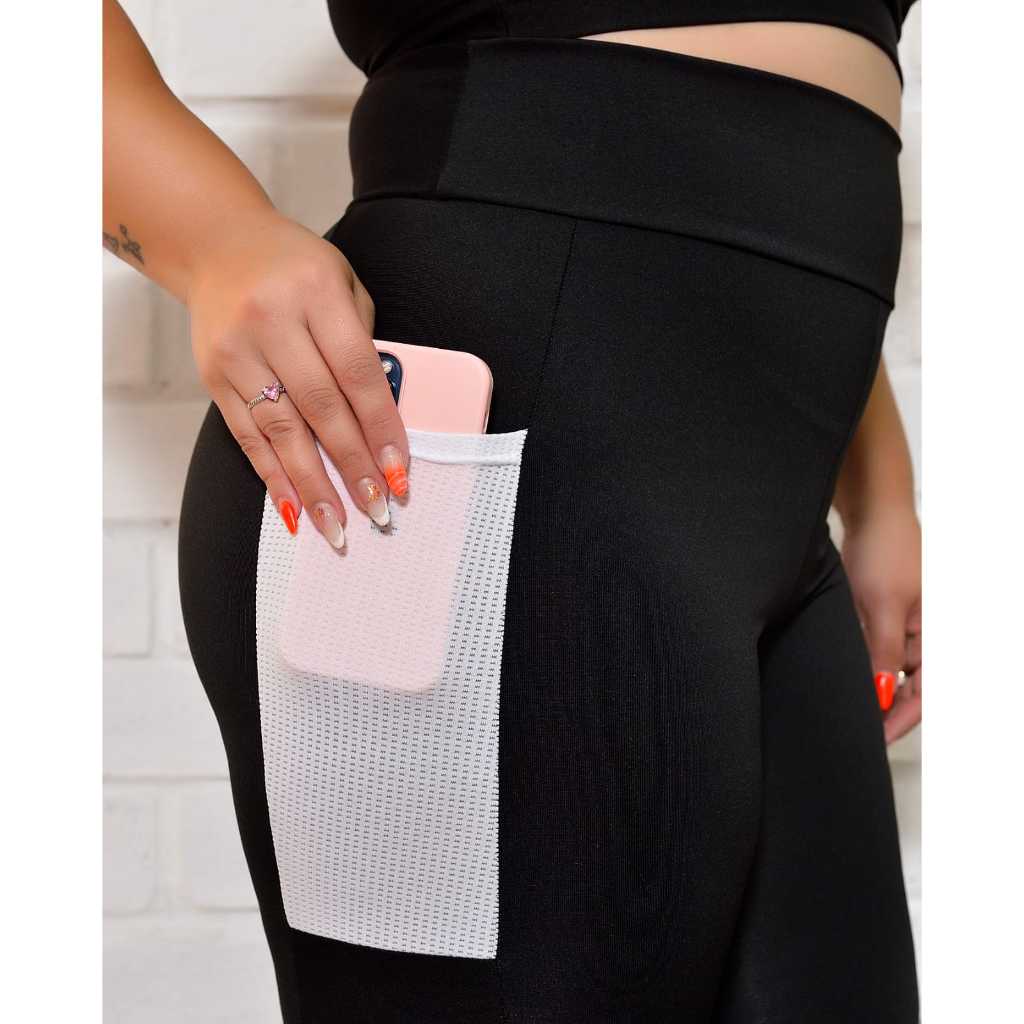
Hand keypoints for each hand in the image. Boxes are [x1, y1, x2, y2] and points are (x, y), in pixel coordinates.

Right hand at [188, 209, 408, 548]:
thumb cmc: (295, 267)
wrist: (216, 244)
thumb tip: (383, 417)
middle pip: (321, 408)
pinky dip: (272, 475)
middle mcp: (272, 322)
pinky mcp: (213, 375)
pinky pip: (247, 435)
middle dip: (353, 465)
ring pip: (281, 430)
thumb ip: (364, 340)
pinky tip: (294, 508)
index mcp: (315, 292)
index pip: (357, 373)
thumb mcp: (343, 282)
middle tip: (377, 508)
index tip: (400, 471)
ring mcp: (236, 351)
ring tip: (337, 526)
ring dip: (312, 484)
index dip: (381, 428)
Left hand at [841, 508, 921, 742]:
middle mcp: (925, 634)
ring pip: (888, 669)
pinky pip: (877, 649)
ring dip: (871, 685)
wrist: (872, 512)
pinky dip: (864, 663)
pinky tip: (844, 673)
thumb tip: (883, 695)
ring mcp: (906, 624)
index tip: (876, 740)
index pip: (924, 694)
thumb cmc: (885, 551)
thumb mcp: (882, 607)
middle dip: (884, 709)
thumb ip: (884, 653)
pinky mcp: (885, 613)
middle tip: (855, 730)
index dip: (901, 721)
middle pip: (908, 686)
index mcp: (936, 635)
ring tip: (845, 705)